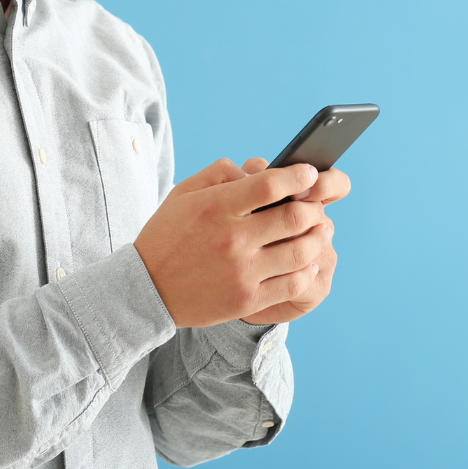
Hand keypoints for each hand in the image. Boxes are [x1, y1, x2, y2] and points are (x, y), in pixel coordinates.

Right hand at [133, 158, 331, 327]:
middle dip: (313, 207)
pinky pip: (293, 284)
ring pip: (301, 251)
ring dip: (317, 237)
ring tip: (320, 231)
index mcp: (217, 206)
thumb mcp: (184, 193)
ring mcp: (242, 272)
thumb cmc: (168, 235)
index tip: (309, 173)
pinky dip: (309, 270)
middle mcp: (232, 239)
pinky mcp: (247, 299)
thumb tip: (261, 169)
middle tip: (316, 205)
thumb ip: (222, 173)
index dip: (298, 175)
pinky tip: (309, 262)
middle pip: (294, 217)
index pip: (270, 184)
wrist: (147, 289)